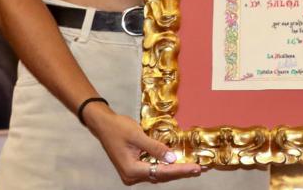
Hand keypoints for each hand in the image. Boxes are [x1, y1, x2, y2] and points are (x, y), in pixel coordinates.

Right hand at [83, 103, 202, 183]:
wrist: (103, 124)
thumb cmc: (118, 127)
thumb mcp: (138, 135)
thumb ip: (155, 148)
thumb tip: (172, 159)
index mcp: (132, 170)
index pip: (161, 172)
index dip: (180, 170)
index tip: (196, 168)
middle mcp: (132, 176)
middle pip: (161, 176)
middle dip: (180, 172)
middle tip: (199, 169)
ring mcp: (132, 174)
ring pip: (158, 174)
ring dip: (174, 170)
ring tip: (192, 168)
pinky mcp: (133, 168)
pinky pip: (152, 169)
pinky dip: (165, 166)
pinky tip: (177, 164)